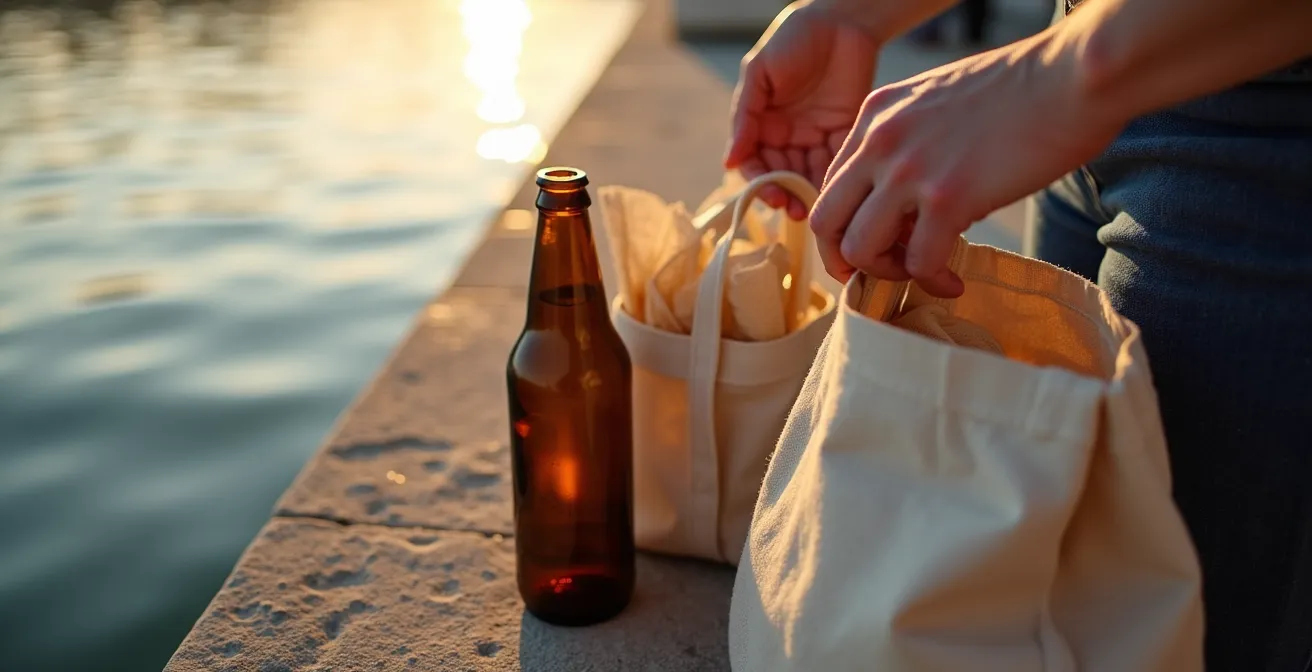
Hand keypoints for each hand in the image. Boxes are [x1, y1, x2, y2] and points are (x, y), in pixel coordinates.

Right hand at [725, 1, 877, 219]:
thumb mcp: (759, 71)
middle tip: (795, 211)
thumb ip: (744, 115)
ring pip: (808, 175)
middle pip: (782, 175)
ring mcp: (815, 136)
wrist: (842, 19)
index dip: (760, 182)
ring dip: (810, 195)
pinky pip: (837, 163)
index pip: (754, 162)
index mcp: (761, 122)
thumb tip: (729, 163)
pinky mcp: (843, 133)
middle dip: (786, 194)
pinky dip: (835, 180)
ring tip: (816, 209)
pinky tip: (836, 192)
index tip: (770, 196)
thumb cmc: (793, 39)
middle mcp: (786, 135)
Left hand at [812, 33, 1125, 295]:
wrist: (1074, 76)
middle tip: (882, 272)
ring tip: (923, 273)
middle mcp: (880, 140)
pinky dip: (933, 282)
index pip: (830, 186)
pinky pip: (919, 263)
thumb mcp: (939, 101)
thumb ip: (909, 142)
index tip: (881, 240)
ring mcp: (909, 169)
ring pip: (860, 249)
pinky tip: (955, 282)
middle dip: (846, 259)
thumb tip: (908, 204)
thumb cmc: (1023, 91)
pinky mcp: (948, 197)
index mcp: (874, 114)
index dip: (849, 224)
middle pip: (825, 221)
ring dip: (888, 274)